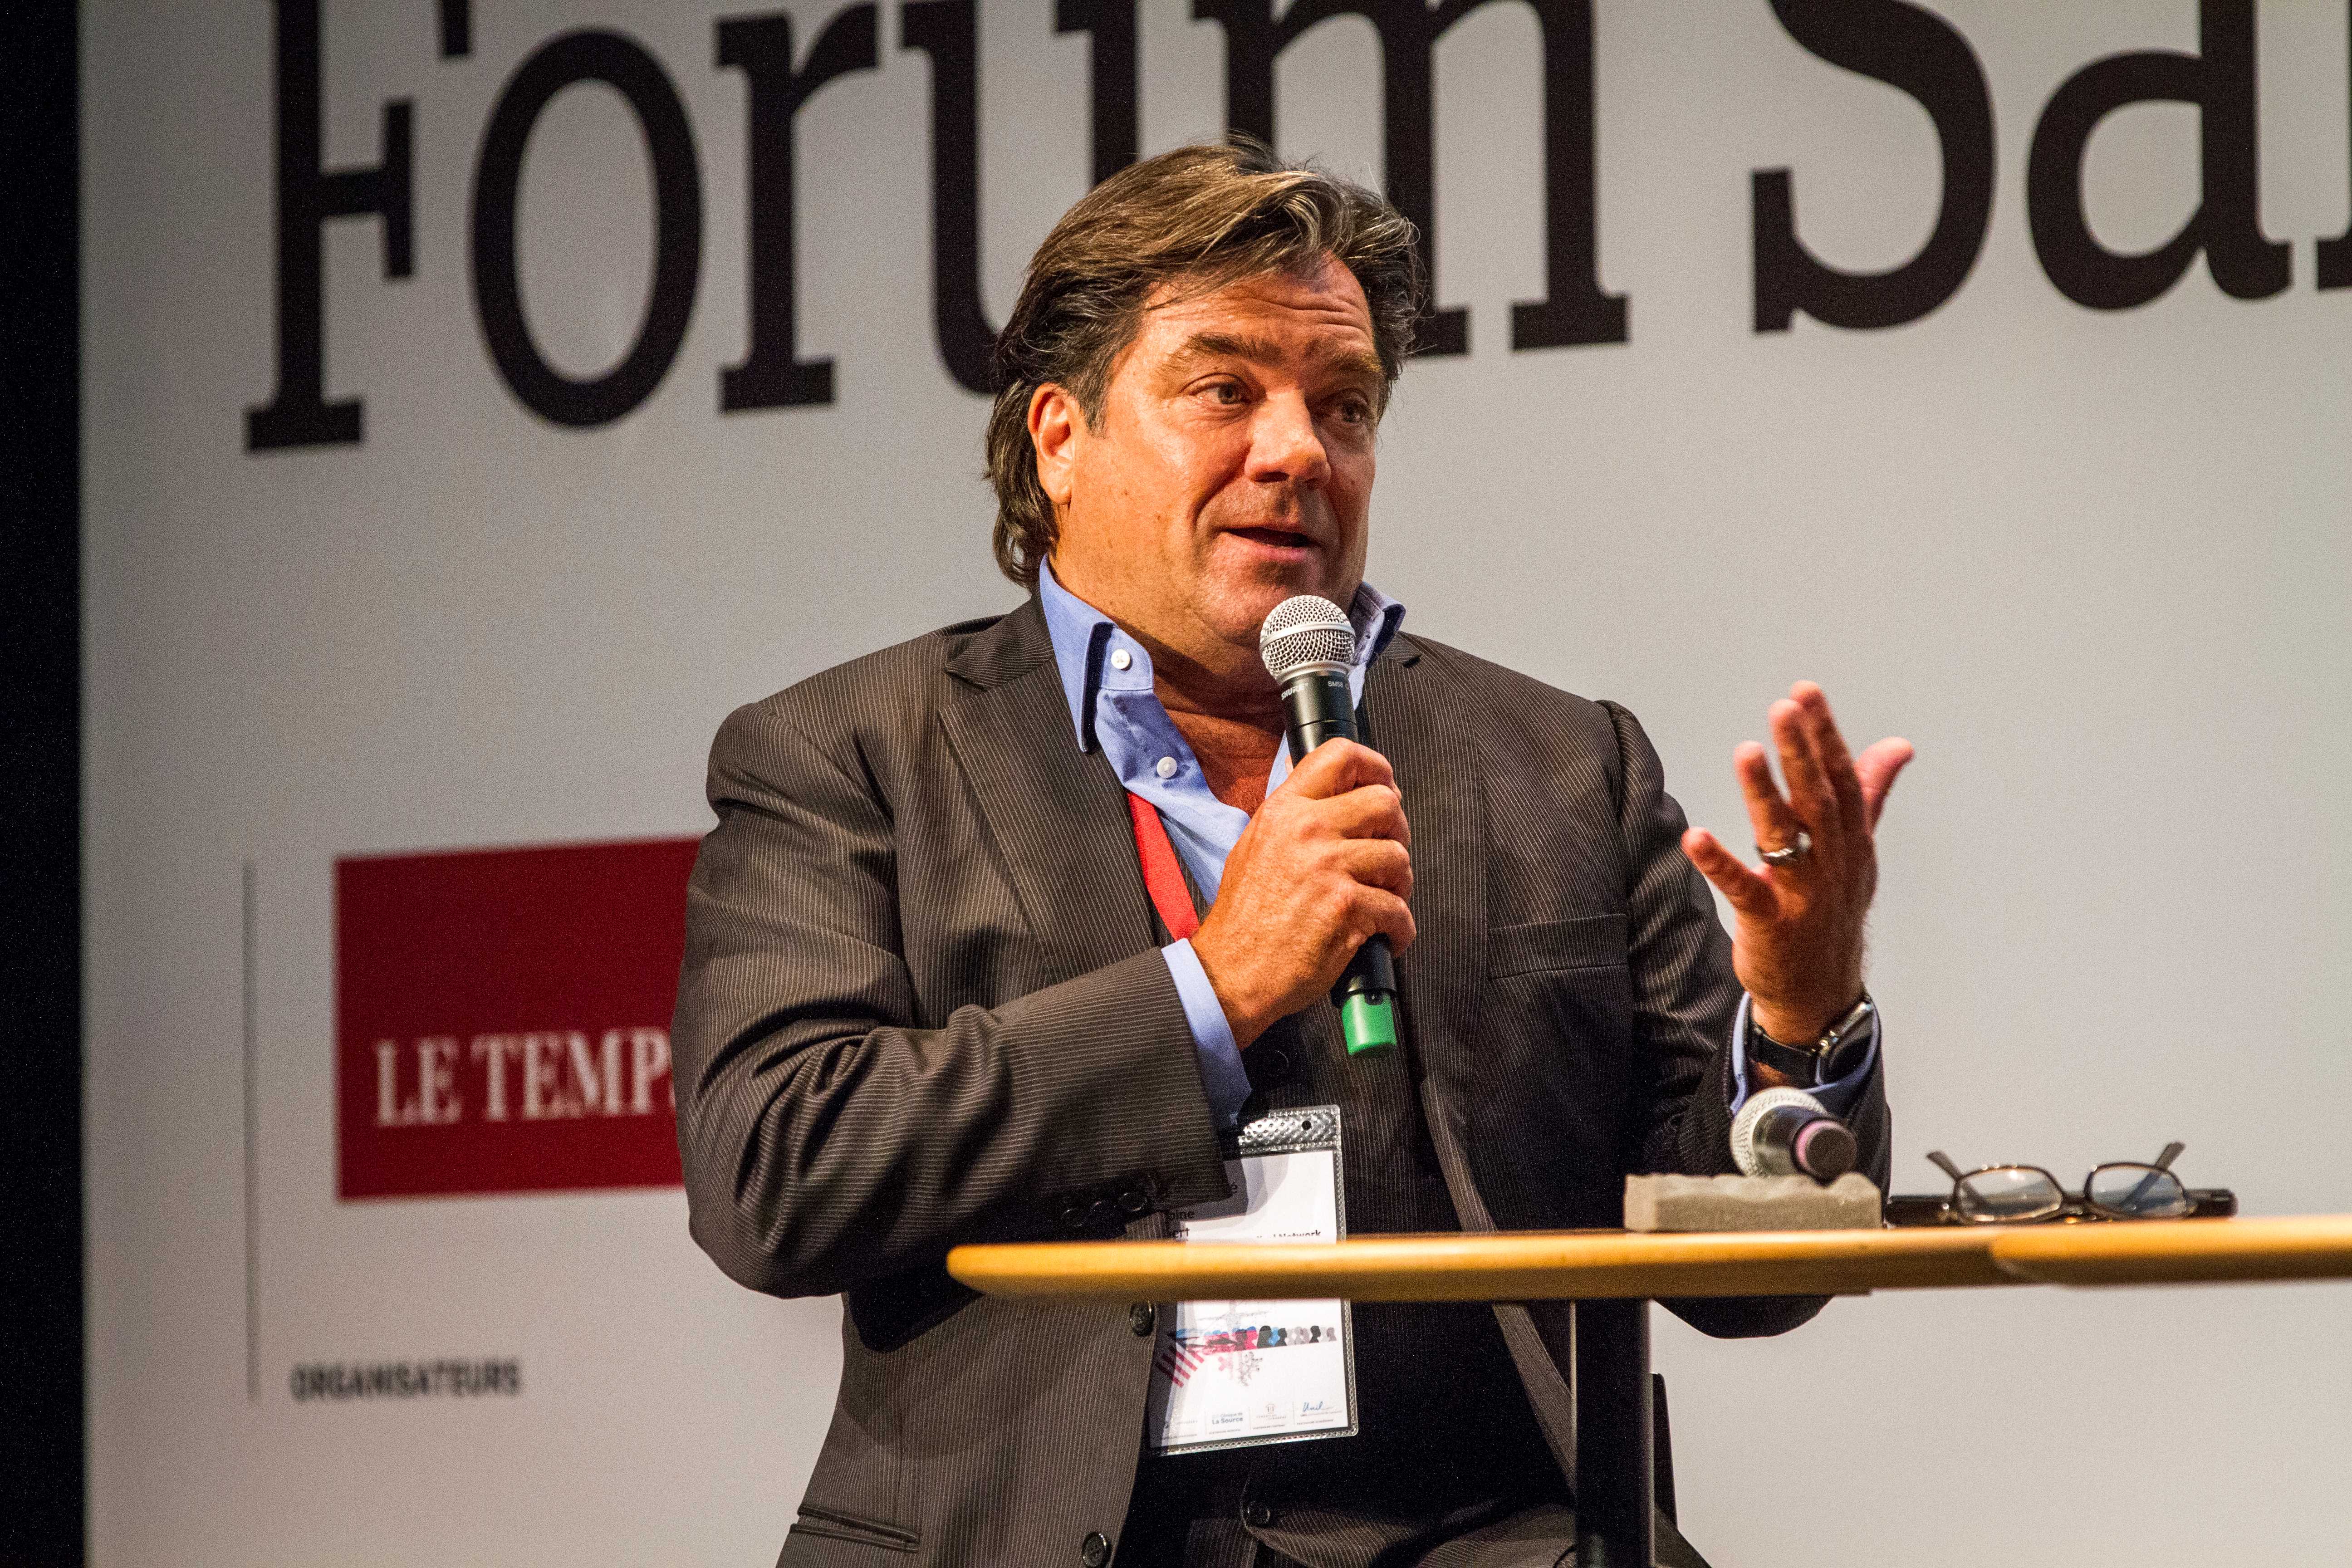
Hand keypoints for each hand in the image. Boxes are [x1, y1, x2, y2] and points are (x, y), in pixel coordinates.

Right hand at [1191, 738, 1415, 1046]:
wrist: (1231, 971)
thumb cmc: (1244, 919)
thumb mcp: (1255, 845)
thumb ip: (1292, 815)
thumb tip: (1327, 788)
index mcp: (1284, 810)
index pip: (1340, 755)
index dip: (1376, 767)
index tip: (1386, 787)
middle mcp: (1307, 830)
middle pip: (1385, 802)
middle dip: (1397, 831)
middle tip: (1386, 855)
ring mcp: (1328, 867)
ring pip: (1399, 857)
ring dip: (1399, 885)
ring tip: (1382, 901)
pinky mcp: (1346, 907)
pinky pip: (1399, 910)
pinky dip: (1400, 929)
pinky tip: (1384, 937)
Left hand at [1680, 683, 1911, 1045]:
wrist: (1822, 992)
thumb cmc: (1834, 911)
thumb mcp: (1857, 852)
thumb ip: (1869, 794)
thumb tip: (1898, 745)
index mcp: (1851, 841)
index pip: (1841, 778)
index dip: (1825, 735)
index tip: (1805, 693)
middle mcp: (1832, 863)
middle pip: (1817, 799)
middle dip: (1801, 751)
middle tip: (1784, 707)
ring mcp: (1803, 895)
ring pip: (1784, 837)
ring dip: (1765, 793)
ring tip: (1747, 751)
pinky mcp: (1770, 924)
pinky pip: (1744, 890)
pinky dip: (1720, 865)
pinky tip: (1695, 838)